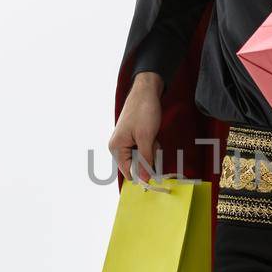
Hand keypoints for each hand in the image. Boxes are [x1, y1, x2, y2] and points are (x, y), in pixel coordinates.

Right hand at [109, 72, 163, 186]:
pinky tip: (153, 134)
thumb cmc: (144, 111)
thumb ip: (145, 160)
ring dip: (151, 150)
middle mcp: (118, 147)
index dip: (142, 174)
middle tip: (152, 143)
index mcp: (116, 148)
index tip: (155, 169)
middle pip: (136, 166)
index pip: (128, 173)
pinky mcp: (134, 138)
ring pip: (142, 157)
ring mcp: (126, 142)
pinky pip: (144, 149)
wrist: (147, 91)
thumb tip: (144, 180)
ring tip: (152, 136)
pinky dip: (151, 144)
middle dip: (148, 158)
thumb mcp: (146, 138)